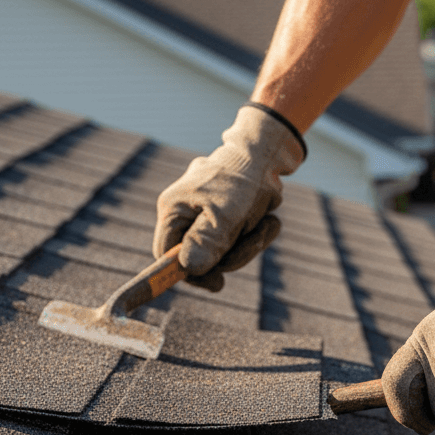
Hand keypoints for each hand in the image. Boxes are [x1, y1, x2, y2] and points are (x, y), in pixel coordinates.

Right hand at [152, 104, 305, 290]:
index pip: (165, 256)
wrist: (269, 152)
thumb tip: (188, 269)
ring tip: (266, 222)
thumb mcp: (226, 215)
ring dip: (247, 243)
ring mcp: (200, 211)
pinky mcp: (220, 212)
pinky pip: (233, 238)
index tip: (217, 282)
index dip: (188, 274)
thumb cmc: (244, 181)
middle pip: (196, 255)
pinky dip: (251, 233)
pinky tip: (267, 219)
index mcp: (172, 209)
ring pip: (219, 250)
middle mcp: (181, 210)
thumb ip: (205, 243)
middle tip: (254, 239)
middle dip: (229, 255)